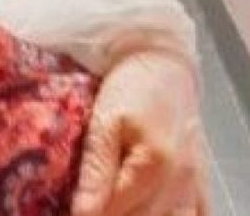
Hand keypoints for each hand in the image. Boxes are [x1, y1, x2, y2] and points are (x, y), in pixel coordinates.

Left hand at [71, 51, 207, 215]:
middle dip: (109, 214)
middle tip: (87, 202)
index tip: (66, 208)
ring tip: (114, 203)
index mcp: (152, 168)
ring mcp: (192, 185)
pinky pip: (199, 214)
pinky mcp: (199, 181)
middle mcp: (178, 184)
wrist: (163, 65)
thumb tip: (82, 214)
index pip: (111, 212)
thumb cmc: (131, 87)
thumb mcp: (104, 121)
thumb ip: (95, 169)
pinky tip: (154, 211)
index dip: (86, 214)